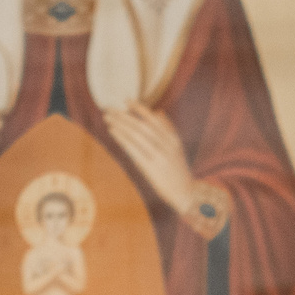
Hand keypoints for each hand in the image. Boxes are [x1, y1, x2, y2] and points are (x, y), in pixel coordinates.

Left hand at [102, 104, 230, 239]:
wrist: (186, 194)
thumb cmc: (179, 171)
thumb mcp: (177, 148)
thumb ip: (169, 129)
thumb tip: (159, 112)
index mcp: (173, 139)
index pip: (154, 119)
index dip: (139, 108)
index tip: (126, 100)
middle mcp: (166, 145)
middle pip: (142, 125)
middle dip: (124, 115)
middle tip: (109, 108)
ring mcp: (159, 156)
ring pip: (136, 135)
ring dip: (120, 125)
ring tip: (107, 118)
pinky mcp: (150, 168)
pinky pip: (133, 149)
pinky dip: (122, 138)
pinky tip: (113, 132)